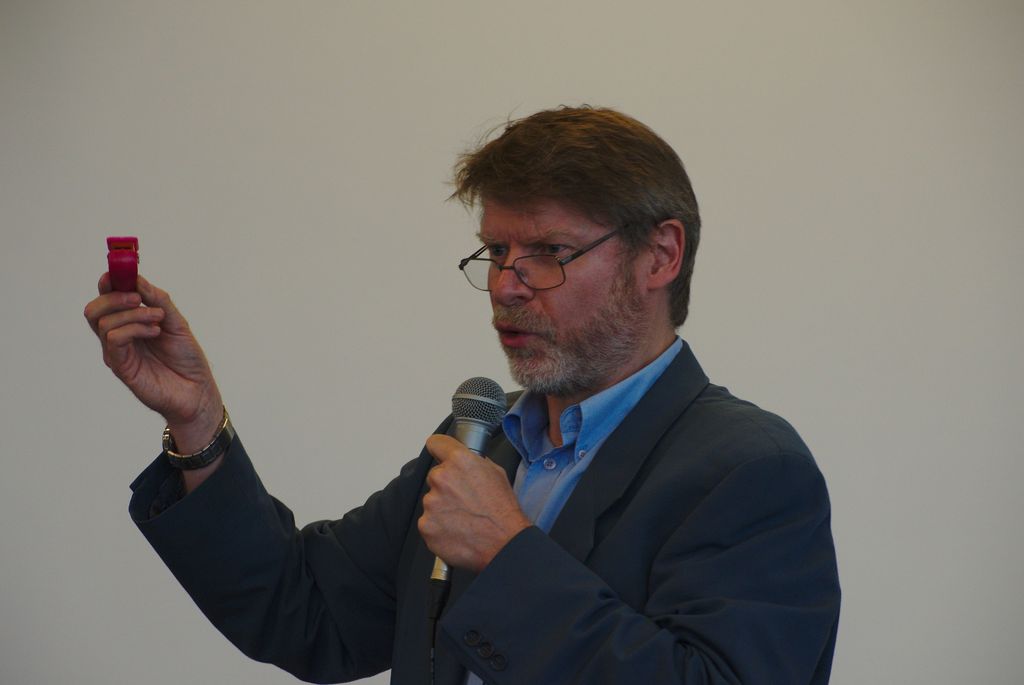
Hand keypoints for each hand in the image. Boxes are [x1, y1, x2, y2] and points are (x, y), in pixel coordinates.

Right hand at [84, 273, 222, 450]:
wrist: (197, 391)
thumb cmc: (187, 359)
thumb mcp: (177, 322)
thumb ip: (158, 300)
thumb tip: (138, 278)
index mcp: (130, 323)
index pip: (107, 298)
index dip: (109, 282)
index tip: (119, 271)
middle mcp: (119, 336)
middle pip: (94, 309)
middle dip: (113, 296)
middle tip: (137, 297)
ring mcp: (118, 352)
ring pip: (103, 322)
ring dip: (132, 313)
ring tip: (158, 319)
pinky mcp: (121, 367)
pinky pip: (114, 339)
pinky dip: (133, 328)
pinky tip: (155, 331)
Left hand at [419, 435, 530, 572]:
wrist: (504, 544)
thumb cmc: (503, 511)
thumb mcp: (496, 473)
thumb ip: (474, 462)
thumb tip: (463, 461)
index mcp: (459, 461)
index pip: (436, 443)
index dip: (440, 449)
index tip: (439, 454)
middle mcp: (441, 478)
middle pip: (435, 476)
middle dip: (446, 486)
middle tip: (463, 499)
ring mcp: (431, 503)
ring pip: (431, 500)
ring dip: (442, 508)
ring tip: (463, 518)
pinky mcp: (426, 526)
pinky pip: (428, 522)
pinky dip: (439, 527)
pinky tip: (457, 530)